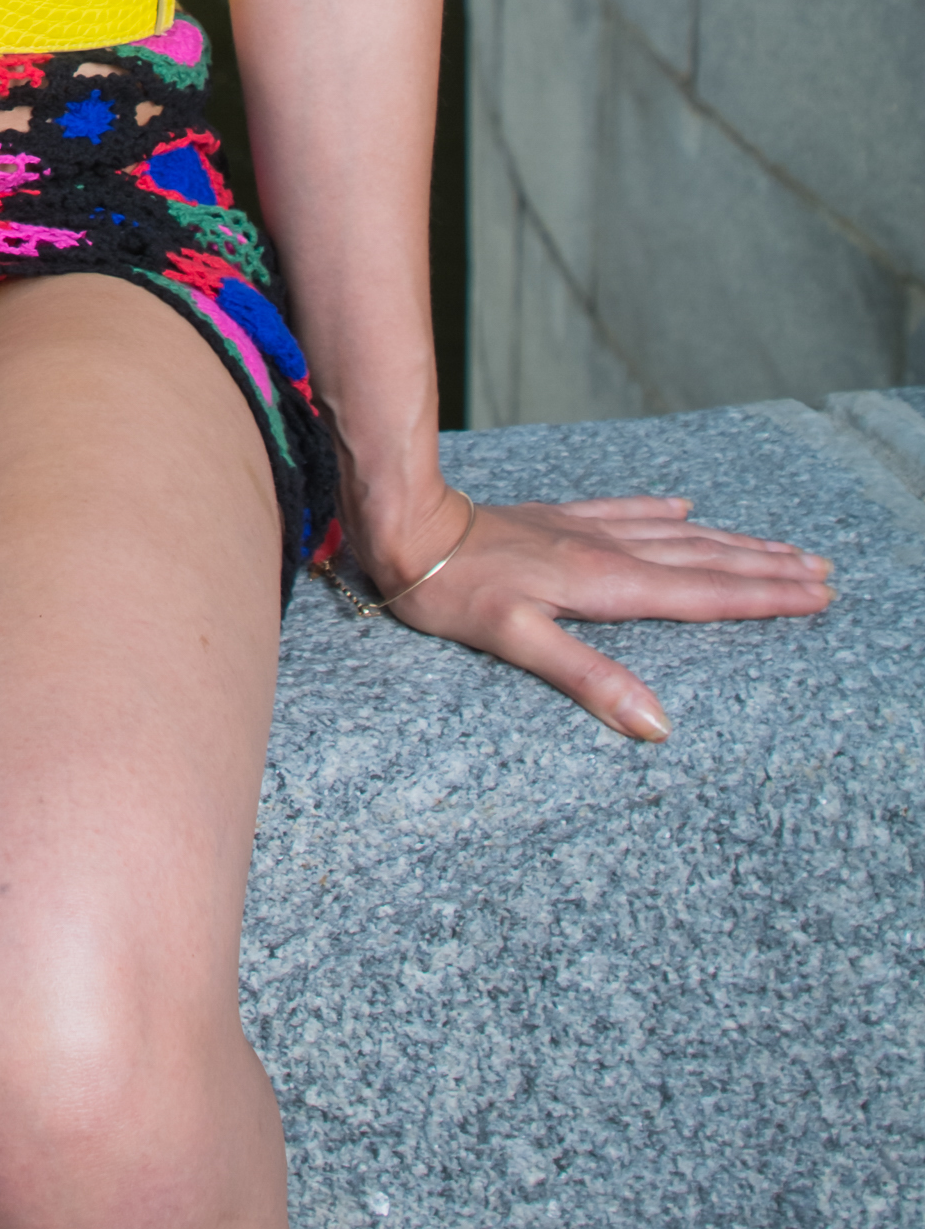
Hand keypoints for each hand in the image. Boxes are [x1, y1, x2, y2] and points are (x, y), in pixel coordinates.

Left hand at [341, 489, 834, 740]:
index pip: (702, 594)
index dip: (761, 596)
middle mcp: (605, 551)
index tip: (814, 595)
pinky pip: (624, 511)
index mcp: (605, 583)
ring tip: (778, 545)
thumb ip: (588, 678)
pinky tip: (682, 504)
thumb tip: (657, 724)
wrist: (408, 526)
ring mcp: (582, 531)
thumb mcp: (516, 642)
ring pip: (674, 534)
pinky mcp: (556, 520)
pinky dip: (661, 510)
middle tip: (822, 572)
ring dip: (730, 540)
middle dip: (765, 568)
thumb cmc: (454, 591)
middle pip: (703, 560)